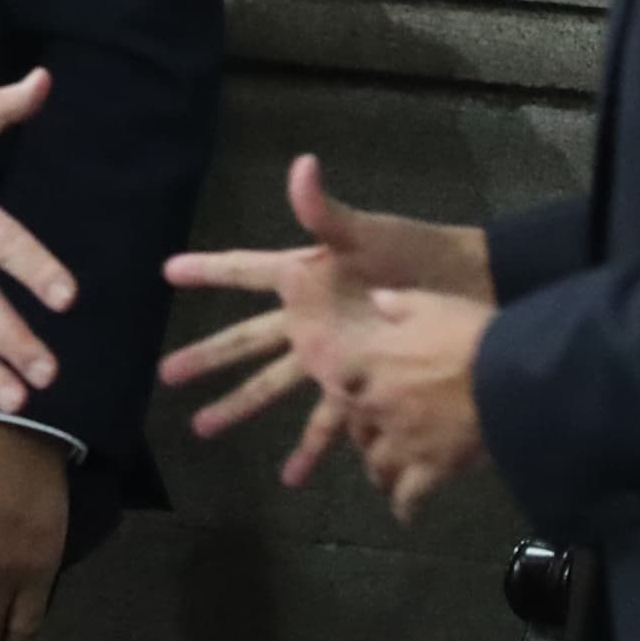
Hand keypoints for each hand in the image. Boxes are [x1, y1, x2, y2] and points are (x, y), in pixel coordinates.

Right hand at [157, 155, 491, 446]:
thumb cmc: (418, 253)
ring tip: (204, 427)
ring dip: (240, 407)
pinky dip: (311, 447)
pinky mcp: (362, 380)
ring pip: (275, 385)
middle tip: (165, 373)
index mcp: (307, 276)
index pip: (246, 270)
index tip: (167, 271)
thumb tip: (301, 165)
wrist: (474, 290)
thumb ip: (327, 211)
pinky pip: (330, 420)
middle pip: (247, 340)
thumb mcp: (367, 232)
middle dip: (207, 356)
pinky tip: (293, 475)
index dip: (208, 270)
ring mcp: (335, 352)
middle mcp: (313, 317)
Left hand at [323, 289, 495, 523]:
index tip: (352, 389)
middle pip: (355, 426)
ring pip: (377, 466)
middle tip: (373, 436)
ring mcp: (402, 440)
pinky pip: (408, 497)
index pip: (340, 378)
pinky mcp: (430, 469)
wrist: (510, 374)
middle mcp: (378, 403)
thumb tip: (377, 300)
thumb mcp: (434, 304)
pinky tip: (406, 516)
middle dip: (363, 432)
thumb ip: (399, 304)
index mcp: (373, 361)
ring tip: (386, 476)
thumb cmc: (473, 333)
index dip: (347, 386)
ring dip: (380, 471)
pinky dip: (405, 508)